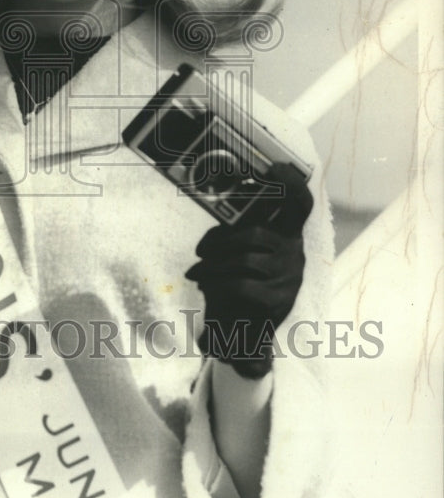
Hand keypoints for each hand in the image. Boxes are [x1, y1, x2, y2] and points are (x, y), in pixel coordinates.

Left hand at [185, 163, 313, 378]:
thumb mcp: (241, 248)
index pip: (300, 205)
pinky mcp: (278, 300)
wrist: (244, 330)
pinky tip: (204, 284)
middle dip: (220, 241)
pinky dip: (216, 282)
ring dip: (212, 265)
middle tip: (199, 253)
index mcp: (287, 234)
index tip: (274, 167)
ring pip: (243, 258)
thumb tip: (216, 195)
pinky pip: (240, 283)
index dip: (291, 184)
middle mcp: (294, 252)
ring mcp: (289, 277)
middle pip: (255, 232)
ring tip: (197, 271)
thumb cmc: (239, 278)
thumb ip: (237, 226)